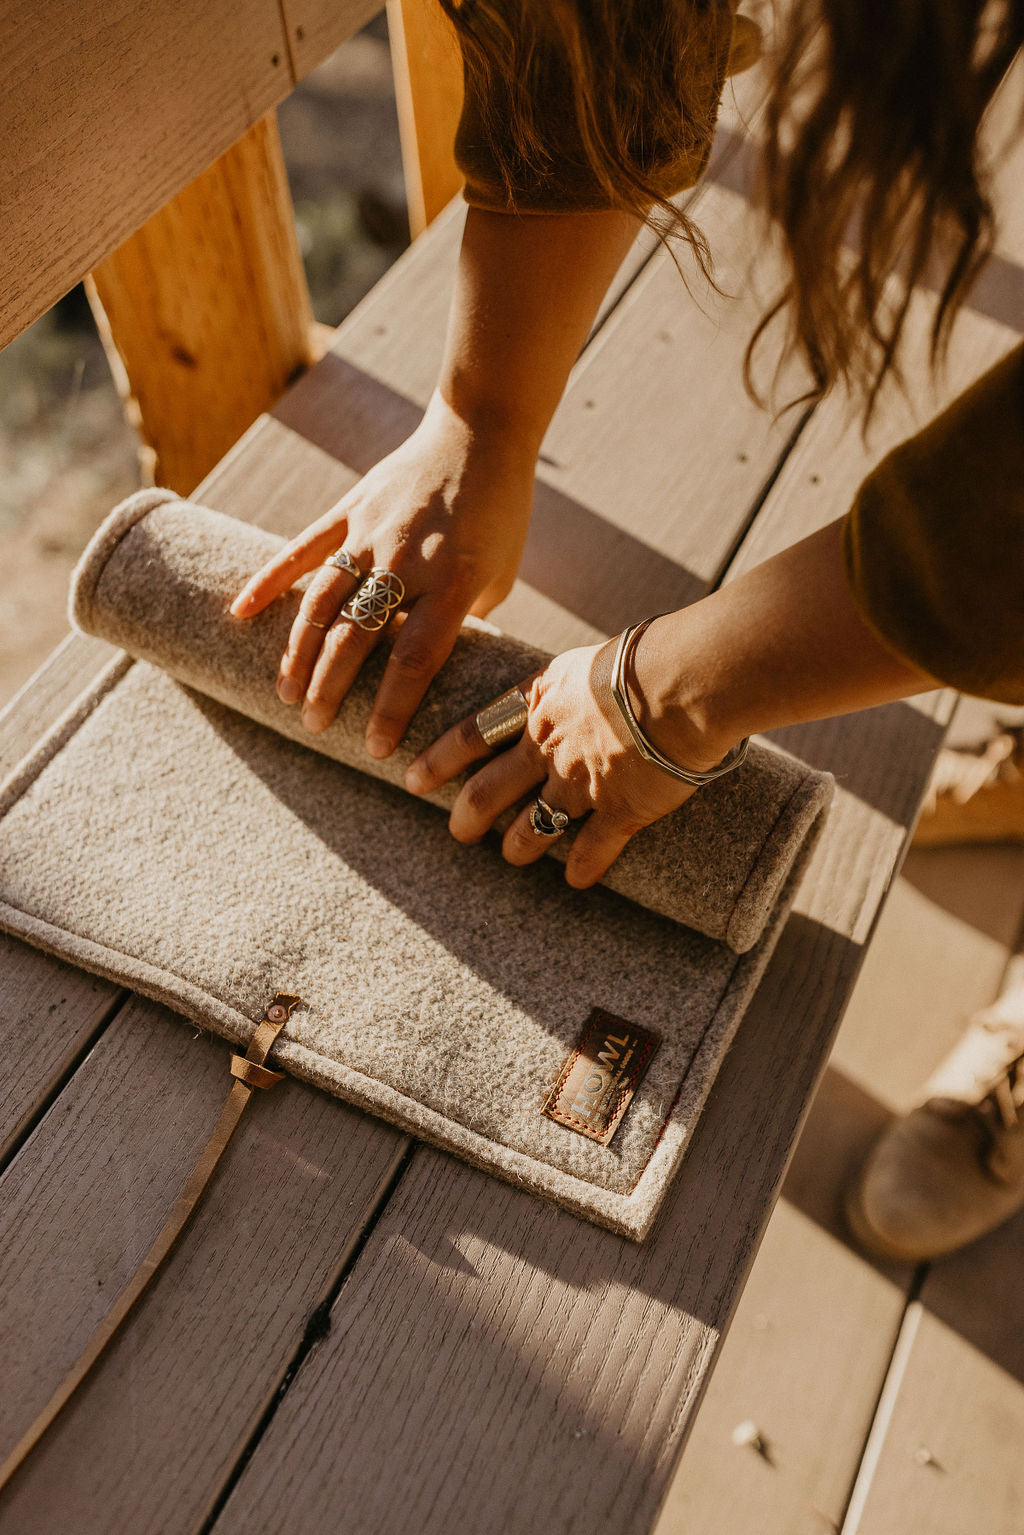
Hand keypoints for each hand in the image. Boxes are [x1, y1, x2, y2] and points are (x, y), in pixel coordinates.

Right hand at [229, 392, 536, 756]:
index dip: (390, 709)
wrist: (480, 432)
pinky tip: (239, 613)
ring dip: (298, 653)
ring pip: (321, 602)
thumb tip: (423, 664)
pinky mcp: (349, 509)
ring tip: (286, 694)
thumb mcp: (499, 574)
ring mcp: (371, 533)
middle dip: (331, 690)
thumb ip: (460, 619)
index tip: (375, 748)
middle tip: (314, 727)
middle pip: (356, 638)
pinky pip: (300, 550)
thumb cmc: (499, 513)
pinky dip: (268, 582)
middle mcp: (407, 562)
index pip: (414, 660)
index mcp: (454, 583)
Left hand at [405, 637, 709, 887]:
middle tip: (457, 832)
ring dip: (516, 847)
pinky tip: (578, 881)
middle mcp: (548, 748)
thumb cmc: (648, 658)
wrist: (684, 682)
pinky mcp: (620, 812)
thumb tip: (574, 688)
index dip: (439, 761)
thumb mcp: (591, 661)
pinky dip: (582, 869)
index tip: (412, 779)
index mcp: (537, 704)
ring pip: (531, 828)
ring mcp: (580, 784)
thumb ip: (573, 685)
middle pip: (489, 791)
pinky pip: (591, 851)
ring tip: (512, 856)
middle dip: (466, 816)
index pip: (472, 735)